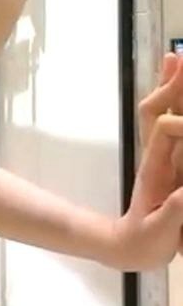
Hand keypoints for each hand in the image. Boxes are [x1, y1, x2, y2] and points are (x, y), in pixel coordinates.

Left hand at [114, 53, 182, 270]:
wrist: (128, 247)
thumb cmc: (145, 242)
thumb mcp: (159, 231)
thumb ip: (174, 210)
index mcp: (157, 168)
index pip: (167, 131)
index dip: (181, 123)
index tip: (182, 119)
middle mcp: (159, 153)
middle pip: (164, 110)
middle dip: (175, 87)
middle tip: (182, 57)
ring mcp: (164, 154)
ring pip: (167, 111)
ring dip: (174, 86)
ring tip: (176, 57)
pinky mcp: (169, 159)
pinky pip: (171, 122)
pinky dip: (174, 101)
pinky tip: (174, 82)